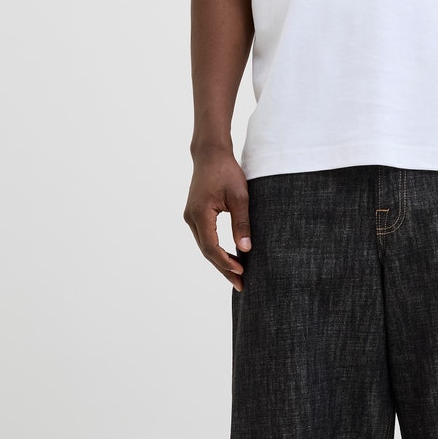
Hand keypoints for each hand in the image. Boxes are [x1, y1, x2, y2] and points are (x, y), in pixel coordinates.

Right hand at [184, 145, 250, 290]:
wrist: (211, 154)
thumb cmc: (227, 171)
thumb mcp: (240, 197)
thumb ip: (242, 223)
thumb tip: (246, 248)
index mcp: (200, 214)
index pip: (211, 247)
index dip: (226, 262)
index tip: (242, 272)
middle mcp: (191, 218)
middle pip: (206, 251)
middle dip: (224, 268)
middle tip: (241, 284)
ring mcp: (191, 217)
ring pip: (205, 246)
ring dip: (220, 261)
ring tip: (238, 276)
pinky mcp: (195, 214)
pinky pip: (205, 238)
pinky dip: (216, 250)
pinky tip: (229, 258)